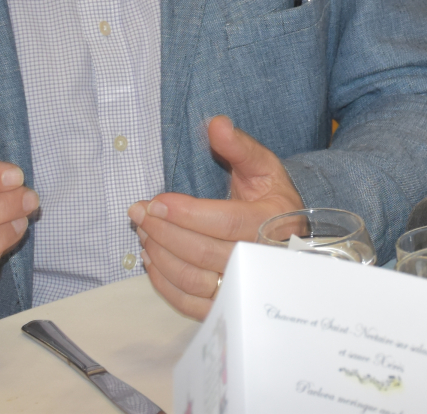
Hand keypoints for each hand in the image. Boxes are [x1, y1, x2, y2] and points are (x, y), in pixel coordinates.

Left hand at [130, 117, 303, 319]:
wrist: (287, 232)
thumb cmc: (270, 196)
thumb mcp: (262, 165)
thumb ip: (238, 146)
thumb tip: (216, 124)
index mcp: (269, 222)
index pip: (224, 221)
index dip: (186, 213)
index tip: (155, 201)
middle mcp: (258, 259)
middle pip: (203, 252)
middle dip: (164, 231)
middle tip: (139, 213)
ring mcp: (242, 285)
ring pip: (194, 280)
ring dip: (161, 257)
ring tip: (143, 232)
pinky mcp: (226, 303)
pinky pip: (191, 303)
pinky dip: (165, 285)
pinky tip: (151, 260)